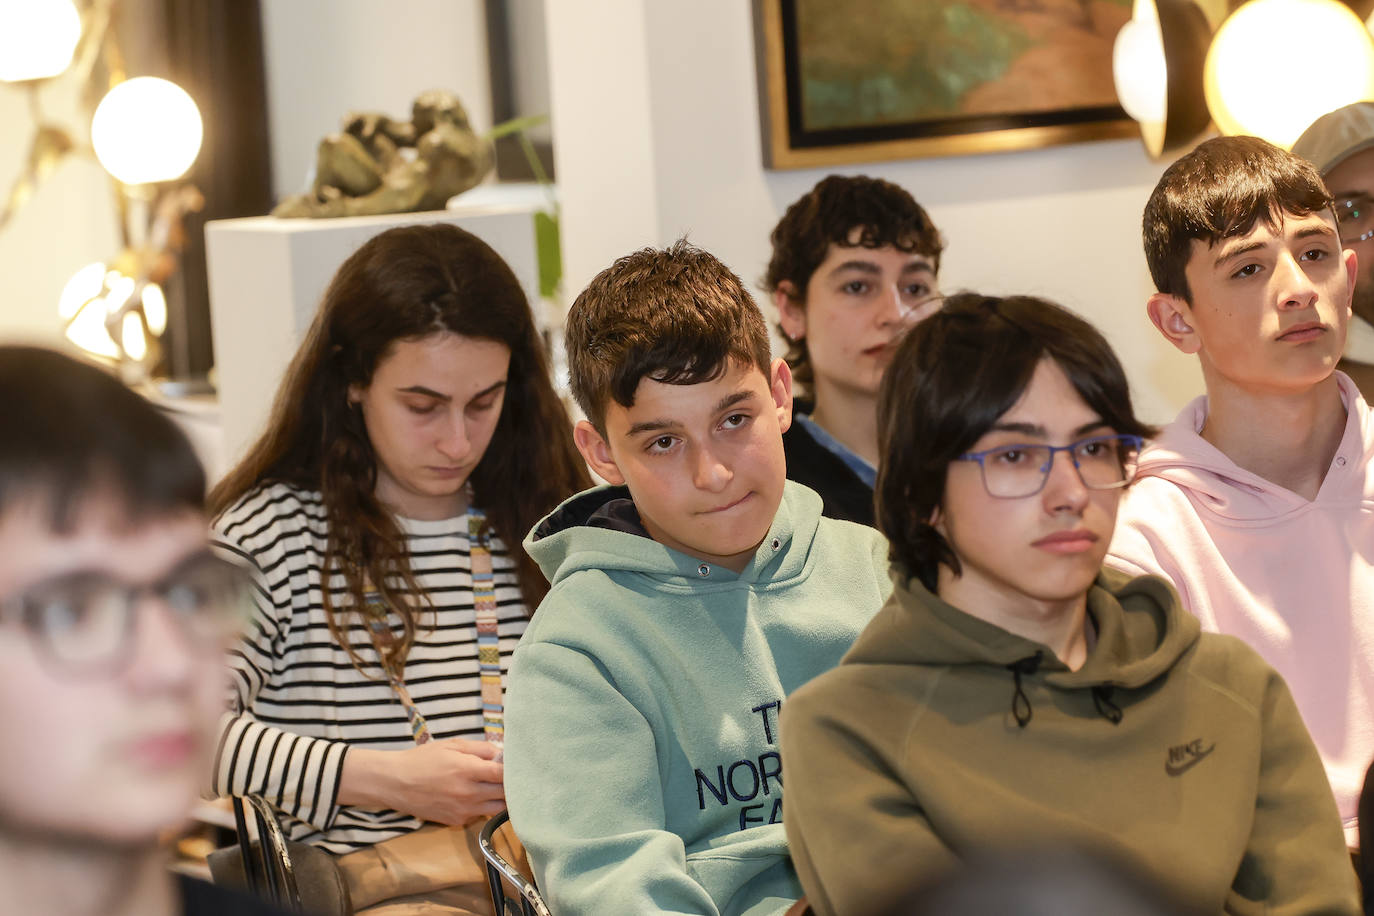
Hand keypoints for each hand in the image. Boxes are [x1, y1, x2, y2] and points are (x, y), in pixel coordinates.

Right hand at [339, 738, 505, 825]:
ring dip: (501, 798)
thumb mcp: (452, 745)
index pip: (504, 775)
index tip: (518, 765)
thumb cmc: (423, 760)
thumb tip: (503, 752)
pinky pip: (480, 815)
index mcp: (468, 771)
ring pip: (497, 809)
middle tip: (510, 776)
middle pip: (506, 794)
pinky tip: (476, 795)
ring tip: (495, 786)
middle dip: (511, 785)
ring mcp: (463, 810)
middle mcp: (468, 794)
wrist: (395, 782)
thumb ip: (481, 749)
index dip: (515, 770)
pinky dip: (484, 806)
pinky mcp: (456, 821)